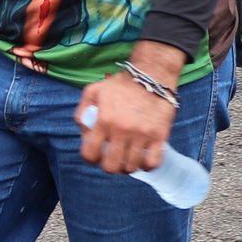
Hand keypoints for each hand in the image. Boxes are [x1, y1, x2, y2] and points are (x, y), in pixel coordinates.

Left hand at [77, 42, 183, 174]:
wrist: (152, 74)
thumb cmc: (121, 84)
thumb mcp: (94, 91)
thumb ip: (82, 111)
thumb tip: (83, 133)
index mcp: (104, 120)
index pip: (90, 153)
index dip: (89, 159)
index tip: (94, 156)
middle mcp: (122, 130)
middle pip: (111, 167)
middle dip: (108, 166)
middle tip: (112, 158)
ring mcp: (142, 134)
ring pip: (131, 167)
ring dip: (127, 167)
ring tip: (127, 158)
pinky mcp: (160, 136)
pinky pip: (153, 163)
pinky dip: (147, 166)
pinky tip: (143, 159)